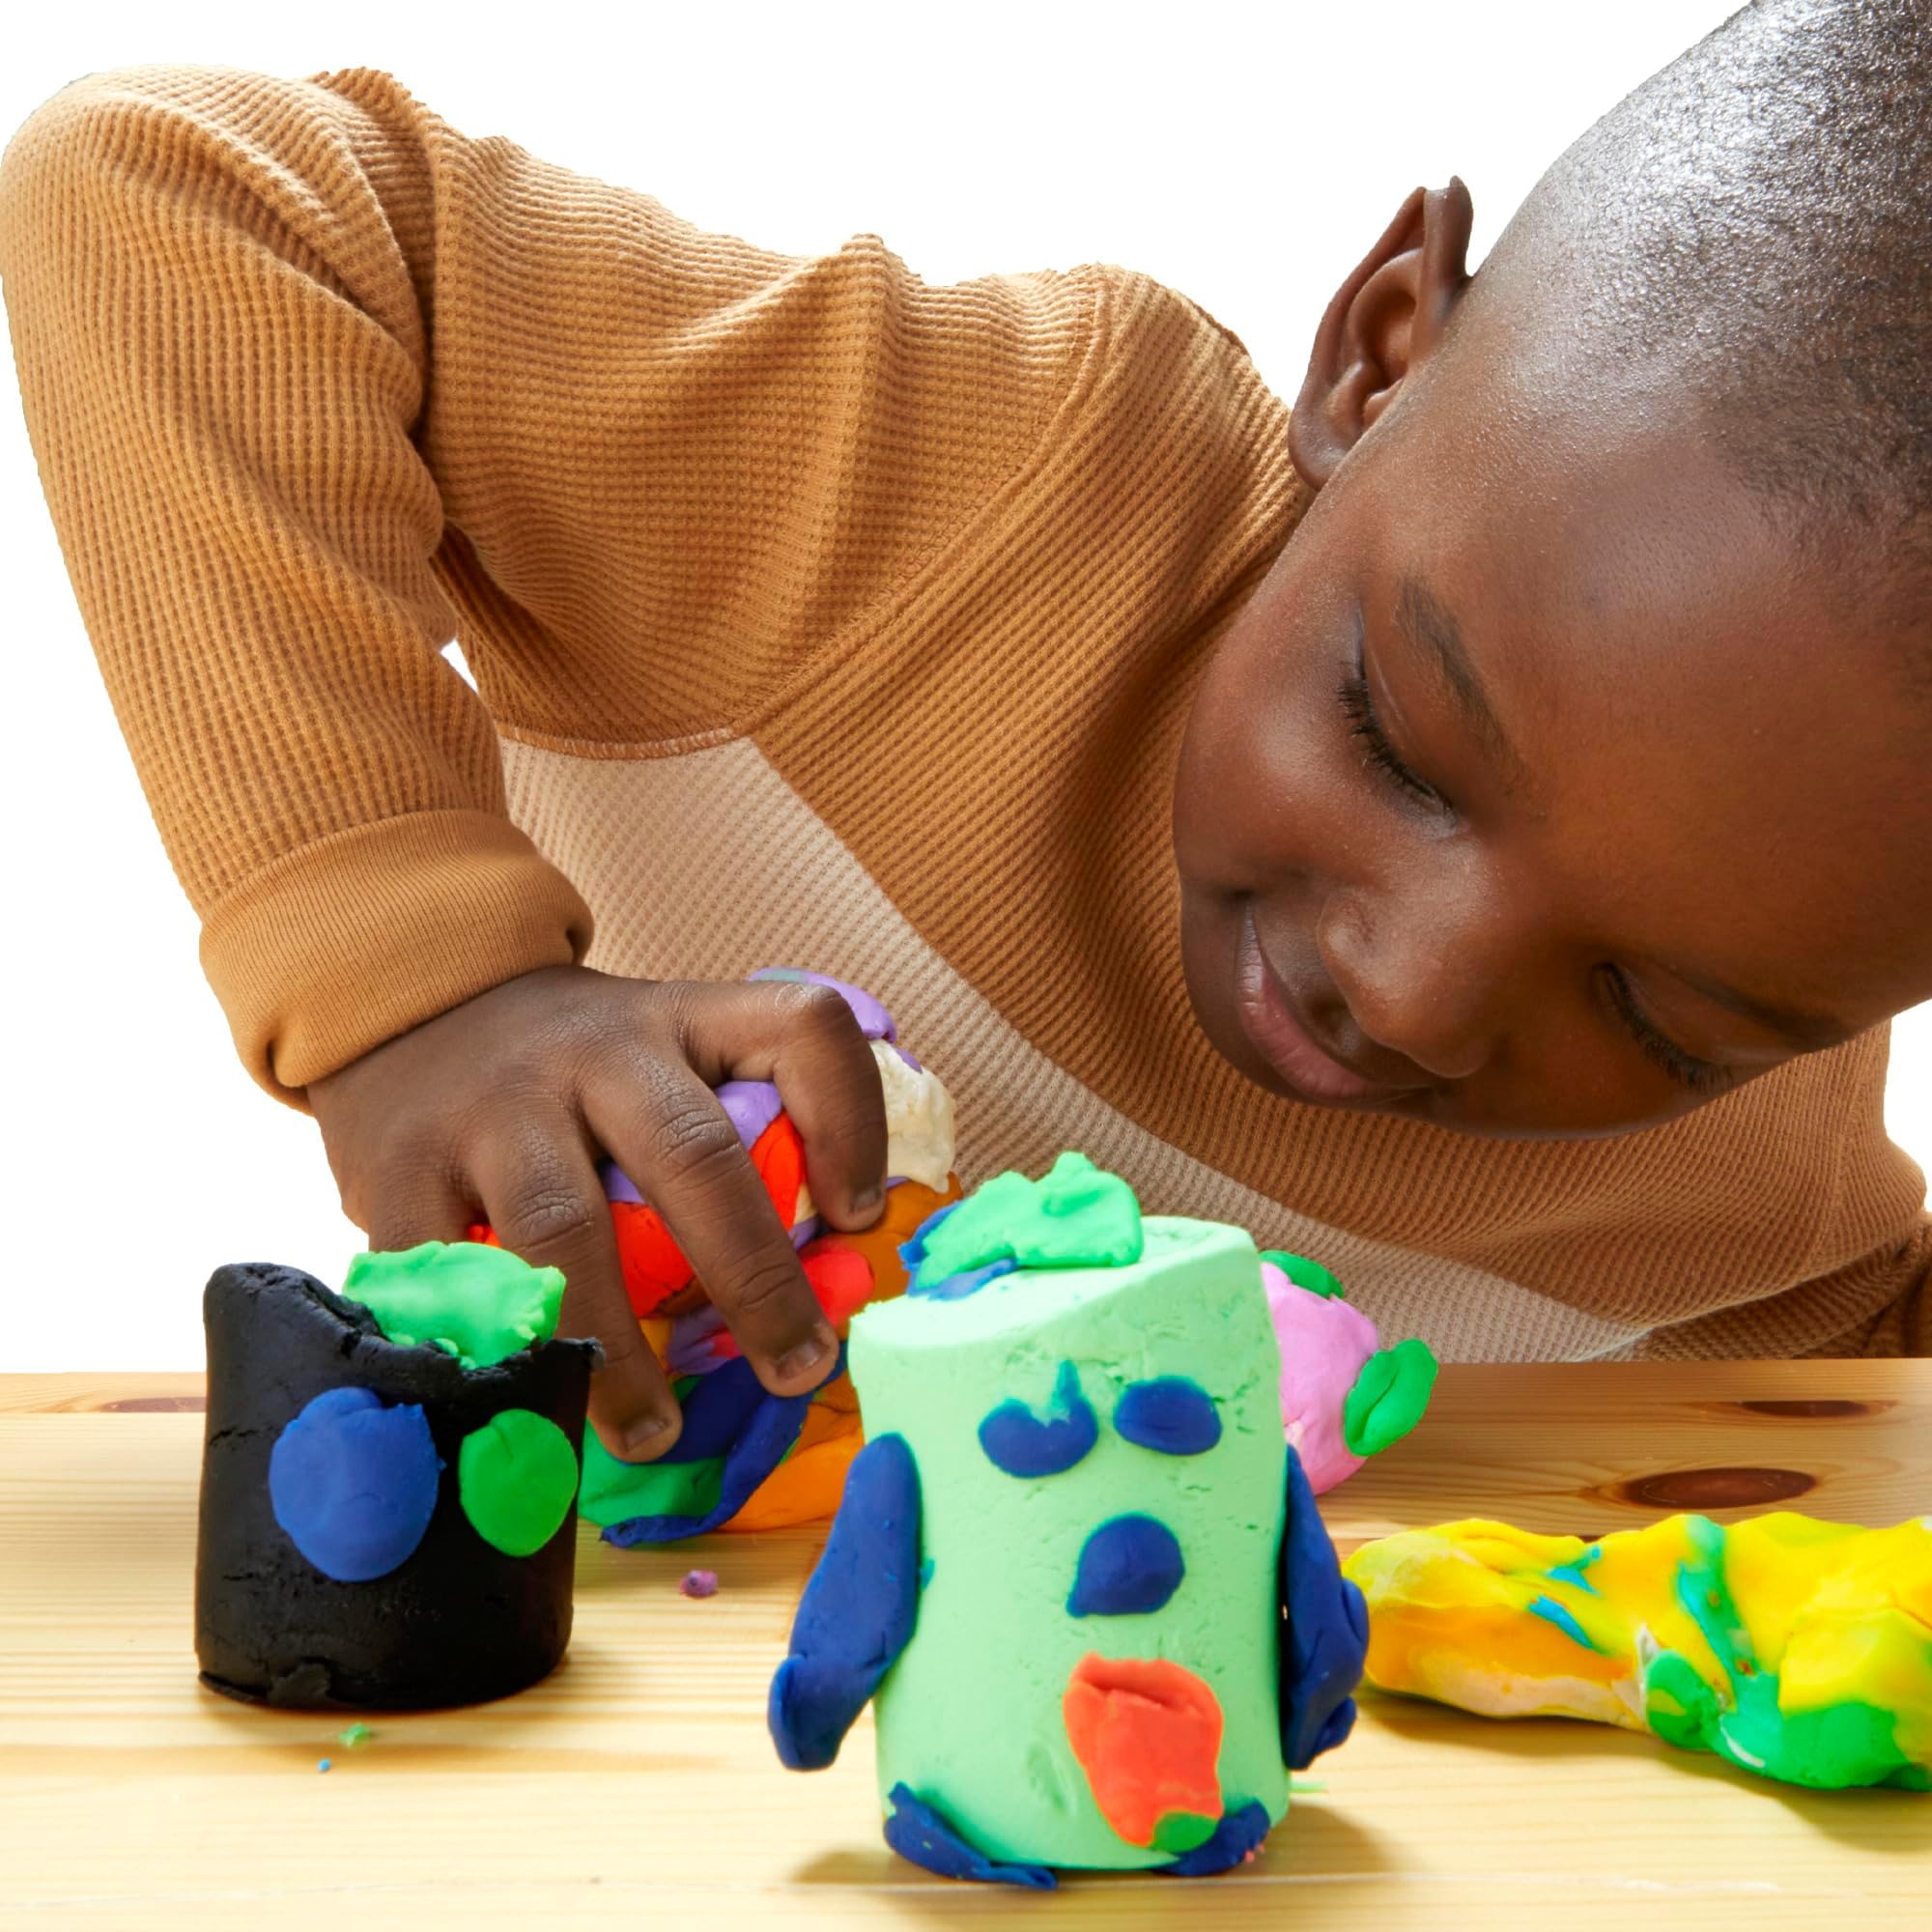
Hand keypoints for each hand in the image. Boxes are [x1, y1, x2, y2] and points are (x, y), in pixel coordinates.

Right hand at [307, 966, 887, 1460]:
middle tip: (796, 1370)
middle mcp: (597, 1051)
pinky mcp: (402, 1170)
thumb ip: (737, 1132)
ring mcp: (495, 1108)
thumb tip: (828, 1266)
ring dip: (616, 1350)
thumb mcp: (664, 1056)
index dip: (851, 1121)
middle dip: (755, 1277)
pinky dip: (496, 1355)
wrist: (413, 1006)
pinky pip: (453, 1280)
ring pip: (565, 1231)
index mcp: (685, 1022)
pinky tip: (527, 1412)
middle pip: (693, 1154)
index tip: (857, 1219)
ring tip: (654, 1433)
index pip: (801, 1030)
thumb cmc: (575, 1070)